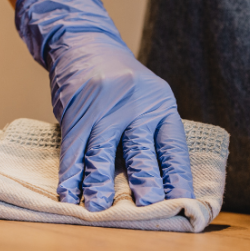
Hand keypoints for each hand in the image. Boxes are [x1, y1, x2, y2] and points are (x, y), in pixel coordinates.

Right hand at [15, 0, 193, 211]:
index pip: (172, 147)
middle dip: (144, 179)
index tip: (182, 202)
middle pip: (140, 149)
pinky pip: (72, 147)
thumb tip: (158, 190)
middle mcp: (135, 106)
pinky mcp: (76, 111)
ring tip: (99, 208)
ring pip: (102, 150)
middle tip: (147, 205)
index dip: (177, 177)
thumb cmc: (122, 85)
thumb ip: (151, 136)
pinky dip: (69, 174)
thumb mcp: (148, 100)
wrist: (85, 43)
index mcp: (161, 106)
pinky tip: (67, 194)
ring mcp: (103, 108)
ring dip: (99, 182)